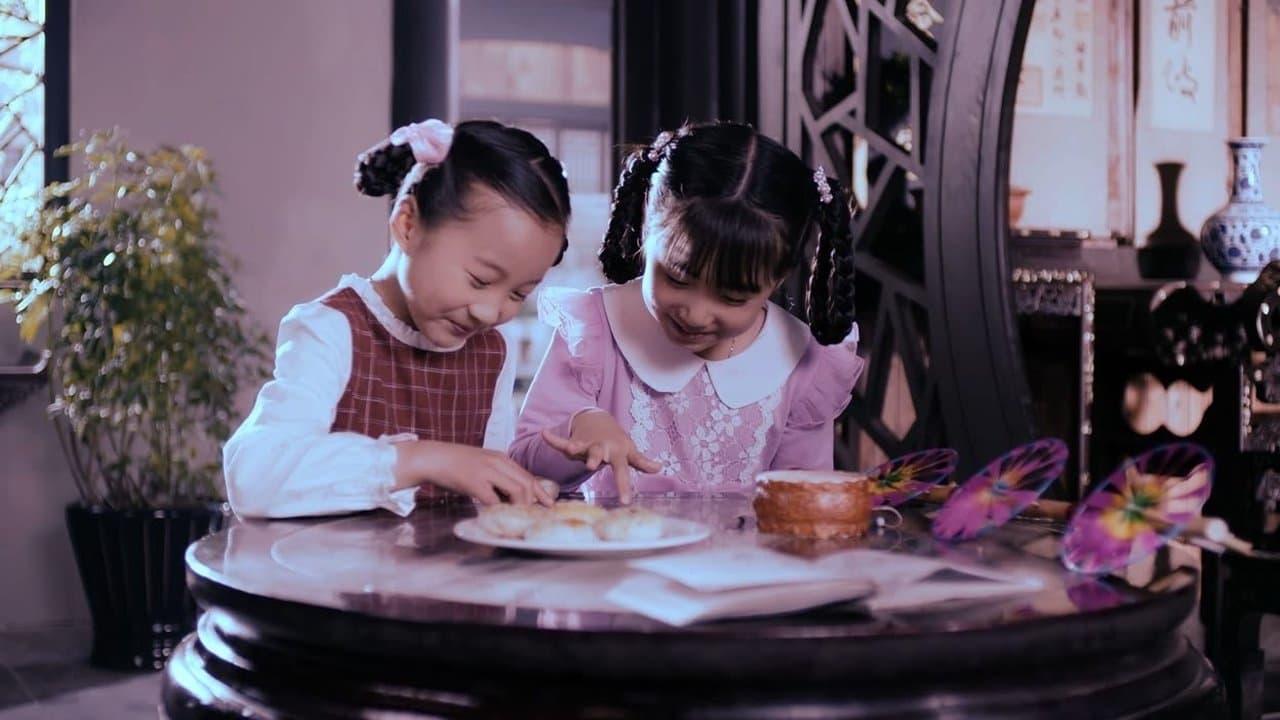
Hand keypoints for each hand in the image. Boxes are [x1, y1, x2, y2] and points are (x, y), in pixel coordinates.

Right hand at [393, 440, 555, 505]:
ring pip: (517, 491)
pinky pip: (494, 500)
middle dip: (534, 503)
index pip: (528, 476)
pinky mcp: (475, 482)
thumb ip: (497, 476)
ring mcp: (488, 471)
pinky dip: (497, 511)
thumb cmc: (455, 463)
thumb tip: (509, 496)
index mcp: (502, 458)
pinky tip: (494, 516)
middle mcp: (498, 462)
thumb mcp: (482, 464)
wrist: (433, 457)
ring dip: (519, 507)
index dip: (540, 492)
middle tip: (534, 516)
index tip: (548, 504)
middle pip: (527, 484)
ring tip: (514, 518)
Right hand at [541, 410, 661, 502]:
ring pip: (581, 447)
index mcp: (616, 453)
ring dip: (575, 447)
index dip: (623, 486)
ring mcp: (587, 444)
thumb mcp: (629, 451)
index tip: (625, 500)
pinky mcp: (574, 443)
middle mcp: (601, 448)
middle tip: (592, 466)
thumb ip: (641, 461)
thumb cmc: (616, 441)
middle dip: (594, 458)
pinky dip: (554, 439)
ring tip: (570, 448)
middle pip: (598, 454)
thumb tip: (659, 467)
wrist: (600, 421)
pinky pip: (563, 442)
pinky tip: (545, 434)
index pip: (622, 471)